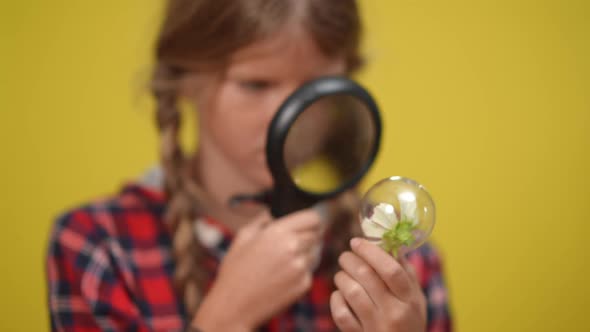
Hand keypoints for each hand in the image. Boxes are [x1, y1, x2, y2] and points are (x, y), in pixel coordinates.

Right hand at [192, 209, 323, 330]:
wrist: (234, 306)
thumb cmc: (235, 270)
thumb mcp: (243, 237)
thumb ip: (263, 219)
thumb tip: (275, 211)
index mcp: (278, 232)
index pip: (313, 217)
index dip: (311, 219)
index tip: (307, 223)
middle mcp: (293, 248)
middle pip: (316, 234)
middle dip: (307, 236)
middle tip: (292, 244)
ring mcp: (301, 267)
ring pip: (314, 252)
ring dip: (305, 253)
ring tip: (283, 263)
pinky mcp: (304, 284)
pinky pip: (310, 271)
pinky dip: (301, 271)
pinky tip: (282, 277)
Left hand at [330, 238, 426, 331]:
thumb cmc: (409, 321)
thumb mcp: (416, 298)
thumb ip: (405, 272)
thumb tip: (389, 243)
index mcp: (410, 299)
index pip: (390, 269)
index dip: (371, 251)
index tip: (357, 241)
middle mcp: (394, 313)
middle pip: (366, 276)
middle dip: (350, 260)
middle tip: (345, 256)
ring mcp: (376, 326)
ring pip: (351, 292)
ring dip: (342, 277)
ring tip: (342, 274)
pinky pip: (341, 313)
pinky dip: (336, 299)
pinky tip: (339, 294)